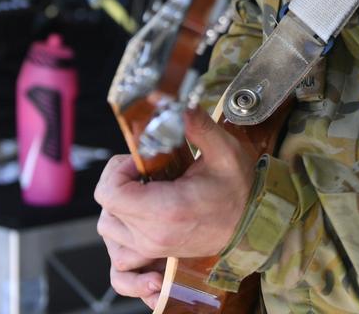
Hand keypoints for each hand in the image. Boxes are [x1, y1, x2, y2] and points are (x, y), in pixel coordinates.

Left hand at [95, 105, 256, 291]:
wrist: (252, 226)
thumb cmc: (239, 190)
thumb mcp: (223, 151)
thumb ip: (198, 126)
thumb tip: (179, 103)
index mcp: (166, 210)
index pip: (110, 193)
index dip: (117, 169)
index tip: (139, 159)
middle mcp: (153, 235)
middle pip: (106, 207)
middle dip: (119, 180)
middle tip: (144, 167)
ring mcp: (152, 249)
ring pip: (108, 228)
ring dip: (117, 204)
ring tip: (143, 187)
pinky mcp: (155, 254)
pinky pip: (119, 255)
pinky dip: (120, 234)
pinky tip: (138, 215)